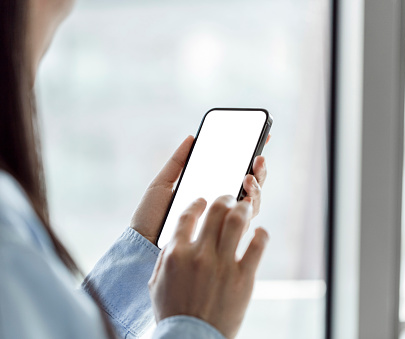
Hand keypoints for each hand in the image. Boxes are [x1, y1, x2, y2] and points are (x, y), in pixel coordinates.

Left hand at [130, 135, 268, 243]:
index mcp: (205, 192)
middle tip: (258, 158)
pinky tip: (246, 194)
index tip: (261, 139)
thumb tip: (192, 137)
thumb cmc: (149, 216)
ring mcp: (221, 223)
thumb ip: (177, 162)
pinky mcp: (222, 237)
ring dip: (257, 187)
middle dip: (259, 171)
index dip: (248, 159)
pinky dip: (250, 206)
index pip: (233, 174)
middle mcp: (217, 208)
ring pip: (252, 203)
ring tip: (250, 176)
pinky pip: (244, 221)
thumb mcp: (162, 183)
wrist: (142, 243)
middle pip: (248, 188)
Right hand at [148, 196, 268, 338]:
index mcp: (176, 253)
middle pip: (215, 210)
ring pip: (237, 221)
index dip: (197, 202)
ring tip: (246, 207)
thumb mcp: (157, 282)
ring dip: (243, 208)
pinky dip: (261, 234)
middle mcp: (200, 254)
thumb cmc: (172, 312)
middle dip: (224, 199)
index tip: (203, 200)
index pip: (188, 214)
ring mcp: (223, 265)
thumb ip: (165, 256)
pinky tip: (260, 232)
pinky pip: (258, 246)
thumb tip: (175, 239)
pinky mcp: (244, 278)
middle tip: (229, 198)